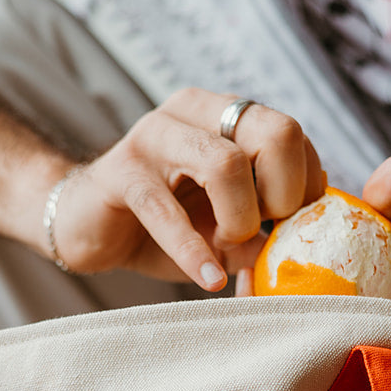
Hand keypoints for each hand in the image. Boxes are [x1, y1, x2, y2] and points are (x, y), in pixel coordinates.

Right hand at [48, 89, 325, 288]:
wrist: (86, 226)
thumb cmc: (162, 224)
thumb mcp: (223, 230)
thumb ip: (262, 233)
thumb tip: (295, 249)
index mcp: (226, 114)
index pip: (293, 133)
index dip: (304, 186)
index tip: (288, 224)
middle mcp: (195, 111)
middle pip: (276, 133)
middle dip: (283, 195)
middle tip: (262, 230)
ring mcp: (155, 135)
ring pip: (227, 164)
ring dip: (239, 220)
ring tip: (226, 246)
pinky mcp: (122, 172)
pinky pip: (168, 211)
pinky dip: (194, 253)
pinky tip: (208, 279)